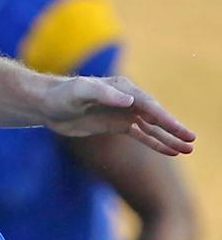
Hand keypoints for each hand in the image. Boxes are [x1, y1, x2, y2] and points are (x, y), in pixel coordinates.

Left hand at [42, 74, 194, 155]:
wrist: (46, 104)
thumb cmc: (61, 95)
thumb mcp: (79, 92)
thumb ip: (103, 94)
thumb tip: (129, 100)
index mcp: (122, 88)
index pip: (148, 105)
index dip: (165, 118)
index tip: (180, 131)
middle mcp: (126, 99)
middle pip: (155, 115)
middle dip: (173, 128)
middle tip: (192, 141)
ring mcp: (122, 112)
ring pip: (152, 127)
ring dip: (169, 137)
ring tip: (188, 149)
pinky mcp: (116, 124)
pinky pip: (141, 134)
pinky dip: (155, 142)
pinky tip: (170, 151)